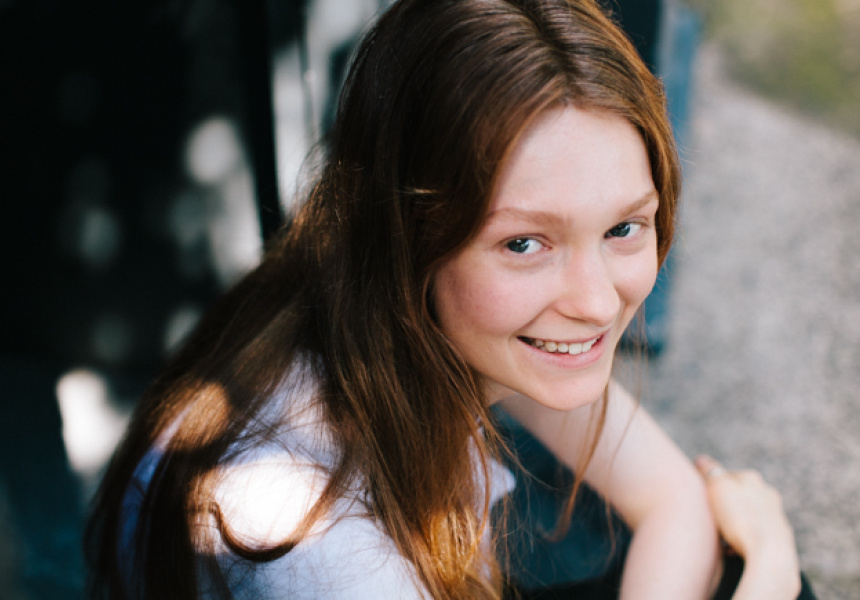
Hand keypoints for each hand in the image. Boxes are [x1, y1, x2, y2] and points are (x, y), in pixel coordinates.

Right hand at [696, 455, 800, 598]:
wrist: (770, 556)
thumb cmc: (741, 519)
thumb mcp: (718, 487)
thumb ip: (710, 470)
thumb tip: (702, 459)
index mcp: (752, 478)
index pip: (725, 474)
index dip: (710, 485)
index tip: (701, 497)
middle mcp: (768, 494)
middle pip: (738, 494)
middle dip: (724, 504)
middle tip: (710, 516)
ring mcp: (776, 516)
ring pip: (748, 514)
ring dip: (734, 521)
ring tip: (721, 535)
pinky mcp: (780, 539)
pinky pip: (755, 534)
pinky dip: (744, 537)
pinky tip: (733, 548)